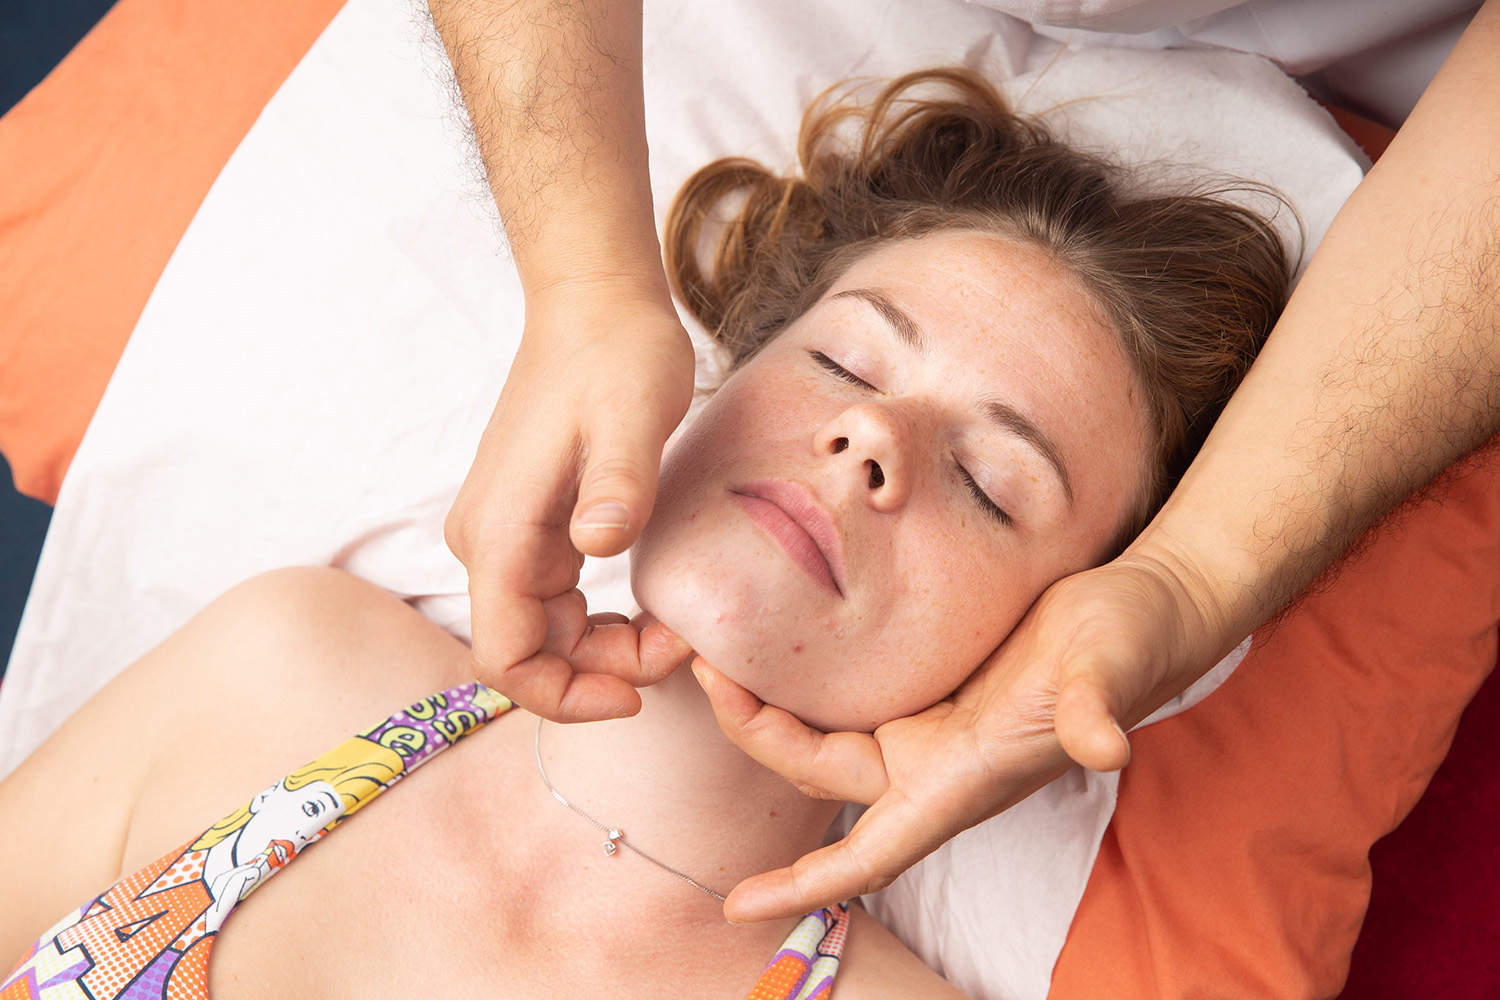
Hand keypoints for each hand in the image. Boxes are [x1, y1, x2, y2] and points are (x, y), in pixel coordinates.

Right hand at [446, 278, 696, 720]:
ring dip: (606, 651)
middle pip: (529, 655)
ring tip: (675, 629)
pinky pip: (556, 602)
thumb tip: (596, 542)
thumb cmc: (614, 354)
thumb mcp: (631, 418)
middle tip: (680, 647)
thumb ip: (617, 485)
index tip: (636, 692)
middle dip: (602, 673)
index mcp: (499, 533)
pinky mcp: (532, 524)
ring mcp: (505, 534)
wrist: (595, 303)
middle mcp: (487, 543)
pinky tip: (651, 608)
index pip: (505, 659)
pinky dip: (601, 621)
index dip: (565, 696)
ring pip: (544, 633)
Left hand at [695, 552, 1232, 920]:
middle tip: (705, 669)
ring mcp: (927, 724)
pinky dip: (802, 681)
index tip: (736, 909)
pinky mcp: (927, 683)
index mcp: (961, 778)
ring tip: (716, 653)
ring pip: (822, 736)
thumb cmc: (1130, 642)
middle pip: (818, 775)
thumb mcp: (1108, 666)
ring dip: (767, 709)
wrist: (1145, 607)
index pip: (871, 855)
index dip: (804, 886)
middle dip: (755, 734)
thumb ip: (1097, 708)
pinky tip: (772, 641)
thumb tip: (1107, 748)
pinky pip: (846, 697)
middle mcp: (933, 762)